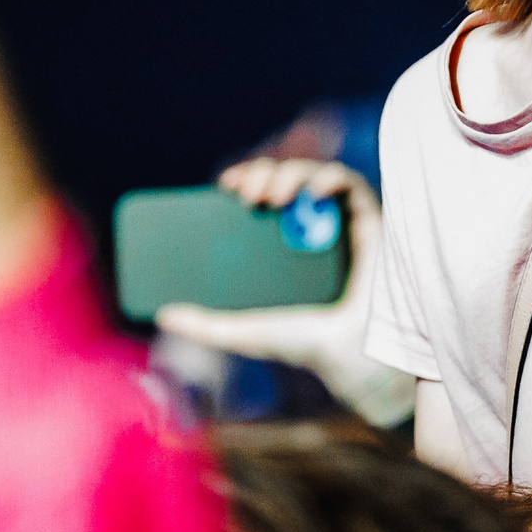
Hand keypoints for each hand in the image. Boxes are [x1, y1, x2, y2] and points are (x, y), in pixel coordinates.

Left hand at [152, 159, 411, 427]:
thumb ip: (206, 327)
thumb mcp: (247, 332)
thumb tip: (162, 314)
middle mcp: (314, 227)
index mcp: (286, 243)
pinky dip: (331, 179)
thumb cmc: (307, 347)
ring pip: (314, 177)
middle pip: (287, 181)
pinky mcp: (370, 222)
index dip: (247, 179)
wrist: (353, 358)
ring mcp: (342, 223)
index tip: (225, 186)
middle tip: (245, 195)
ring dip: (291, 174)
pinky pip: (351, 187)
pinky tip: (312, 190)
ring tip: (272, 195)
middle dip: (265, 173)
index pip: (265, 195)